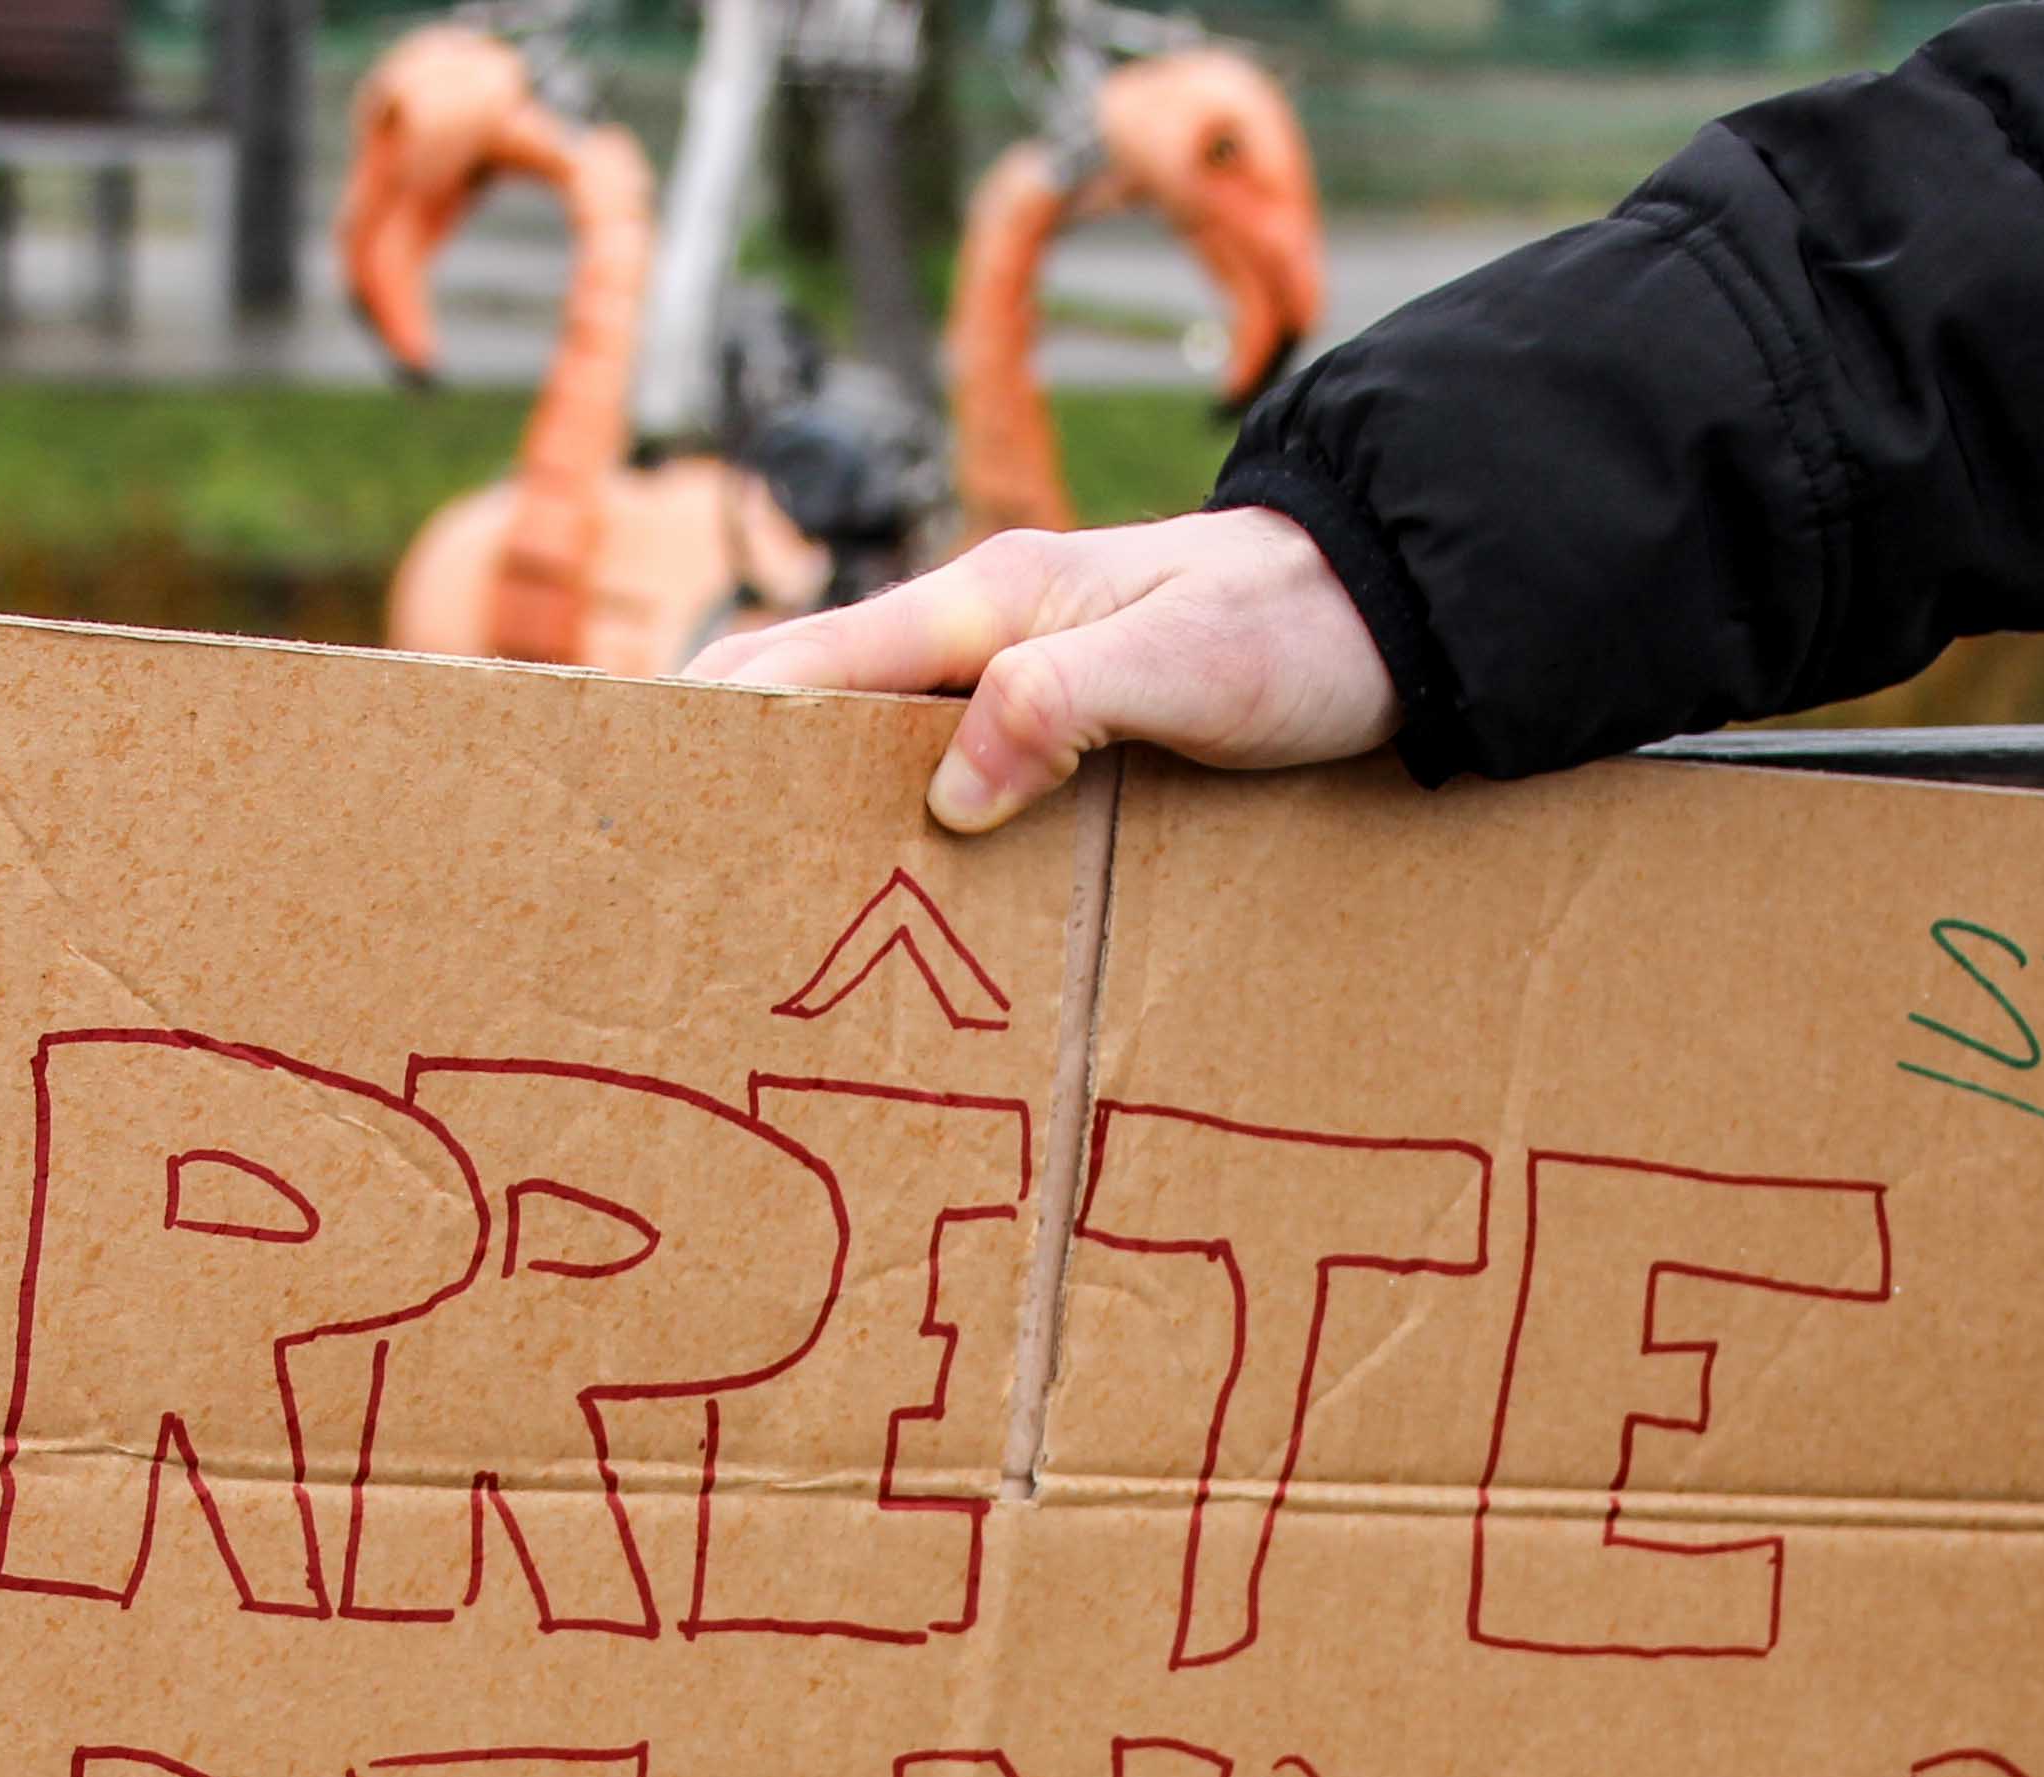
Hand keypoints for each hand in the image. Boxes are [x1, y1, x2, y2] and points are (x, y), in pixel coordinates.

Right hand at [689, 509, 1397, 833]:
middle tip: (680, 881)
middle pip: (822, 701)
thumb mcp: (1188, 672)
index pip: (806, 658)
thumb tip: (950, 789)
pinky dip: (910, 825)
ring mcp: (1022, 673)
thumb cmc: (1302, 629)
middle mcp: (987, 630)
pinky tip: (904, 896)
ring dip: (828, 810)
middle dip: (747, 774)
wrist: (1402, 607)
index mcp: (989, 600)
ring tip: (767, 910)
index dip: (716, 720)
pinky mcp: (1064, 718)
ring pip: (886, 743)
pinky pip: (958, 771)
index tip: (642, 794)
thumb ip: (1063, 705)